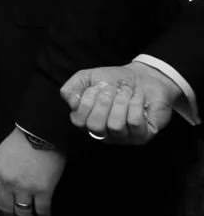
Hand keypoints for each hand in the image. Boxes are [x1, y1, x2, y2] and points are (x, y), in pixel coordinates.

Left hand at [0, 127, 65, 215]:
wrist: (40, 133)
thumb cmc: (20, 142)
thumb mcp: (1, 157)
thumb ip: (0, 173)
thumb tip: (5, 190)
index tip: (4, 215)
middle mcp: (5, 183)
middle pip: (6, 210)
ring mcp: (24, 188)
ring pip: (23, 214)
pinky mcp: (42, 190)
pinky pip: (41, 211)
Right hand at [61, 63, 181, 145]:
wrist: (144, 77)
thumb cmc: (114, 79)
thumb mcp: (86, 78)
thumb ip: (71, 89)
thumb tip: (72, 104)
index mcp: (88, 121)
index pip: (79, 120)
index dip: (87, 101)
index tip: (97, 86)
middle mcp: (104, 134)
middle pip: (96, 127)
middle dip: (104, 102)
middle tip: (112, 89)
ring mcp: (124, 137)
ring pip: (116, 126)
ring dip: (121, 101)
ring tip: (126, 91)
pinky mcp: (143, 136)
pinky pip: (135, 123)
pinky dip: (135, 103)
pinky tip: (137, 96)